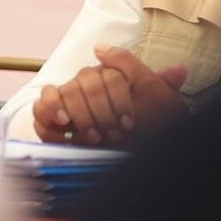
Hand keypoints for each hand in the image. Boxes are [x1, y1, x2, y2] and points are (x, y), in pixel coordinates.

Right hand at [31, 45, 187, 145]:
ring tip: (92, 136)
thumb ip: (162, 85)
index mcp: (108, 77)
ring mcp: (64, 99)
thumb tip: (181, 70)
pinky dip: (48, 116)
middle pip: (83, 83)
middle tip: (112, 135)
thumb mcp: (156, 104)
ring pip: (60, 91)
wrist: (125, 151)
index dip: (118, 100)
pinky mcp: (48, 118)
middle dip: (99, 112)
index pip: (108, 75)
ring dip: (78, 115)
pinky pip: (39, 108)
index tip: (128, 124)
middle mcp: (84, 84)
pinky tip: (64, 130)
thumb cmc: (142, 127)